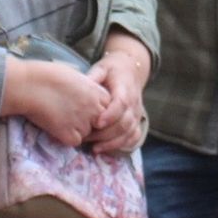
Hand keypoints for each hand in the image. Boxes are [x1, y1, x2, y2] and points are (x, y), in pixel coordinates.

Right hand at [1, 56, 110, 147]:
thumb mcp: (77, 76)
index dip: (93, 109)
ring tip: (60, 118)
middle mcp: (95, 109)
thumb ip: (87, 88)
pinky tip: (55, 127)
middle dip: (88, 121)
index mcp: (99, 93)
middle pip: (99, 123)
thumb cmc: (48, 76)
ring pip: (86, 133)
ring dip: (76, 129)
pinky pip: (74, 141)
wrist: (31, 85)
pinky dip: (65, 137)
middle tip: (69, 114)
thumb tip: (85, 94)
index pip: (106, 109)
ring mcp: (84, 122)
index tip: (80, 106)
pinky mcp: (69, 134)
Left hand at [86, 36, 150, 152]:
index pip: (122, 103)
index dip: (111, 114)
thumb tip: (79, 85)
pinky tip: (107, 149)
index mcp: (125, 88)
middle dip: (106, 134)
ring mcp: (137, 113)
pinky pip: (134, 137)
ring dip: (112, 142)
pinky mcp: (137, 121)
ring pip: (129, 132)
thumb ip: (93, 77)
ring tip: (94, 148)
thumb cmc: (112, 70)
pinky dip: (122, 145)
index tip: (97, 123)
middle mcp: (134, 103)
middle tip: (86, 138)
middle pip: (125, 122)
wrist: (131, 70)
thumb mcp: (102, 68)